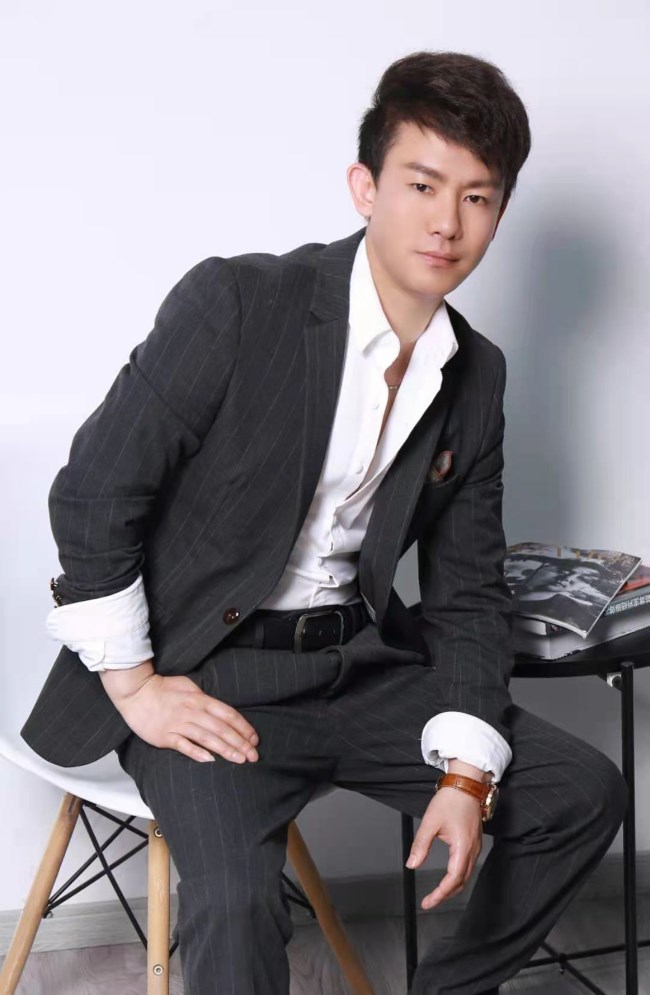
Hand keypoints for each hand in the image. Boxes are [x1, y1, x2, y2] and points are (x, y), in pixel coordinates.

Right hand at [100, 662, 258, 763]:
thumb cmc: (163, 688)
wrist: (136, 692)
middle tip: (254, 755)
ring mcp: (179, 724)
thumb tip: (220, 711)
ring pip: (207, 738)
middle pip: (222, 729)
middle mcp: (192, 711)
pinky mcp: (165, 736)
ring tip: (240, 760)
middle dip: (240, 743)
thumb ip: (205, 699)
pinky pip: (184, 745)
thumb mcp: (189, 686)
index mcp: (200, 699)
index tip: (254, 739)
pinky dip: (197, 752)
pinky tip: (210, 760)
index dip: (243, 727)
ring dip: (226, 750)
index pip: (228, 714)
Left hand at [406, 769, 485, 909]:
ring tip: (437, 894)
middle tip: (429, 901)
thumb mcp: (430, 822)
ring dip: (452, 887)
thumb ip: (421, 846)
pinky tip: (449, 878)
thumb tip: (412, 864)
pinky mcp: (475, 842)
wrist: (466, 784)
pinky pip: (468, 866)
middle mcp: (472, 850)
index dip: (440, 894)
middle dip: (445, 895)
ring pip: (466, 875)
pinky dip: (458, 877)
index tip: (427, 902)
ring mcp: (476, 847)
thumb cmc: (450, 800)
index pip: (452, 880)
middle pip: (461, 882)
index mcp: (462, 847)